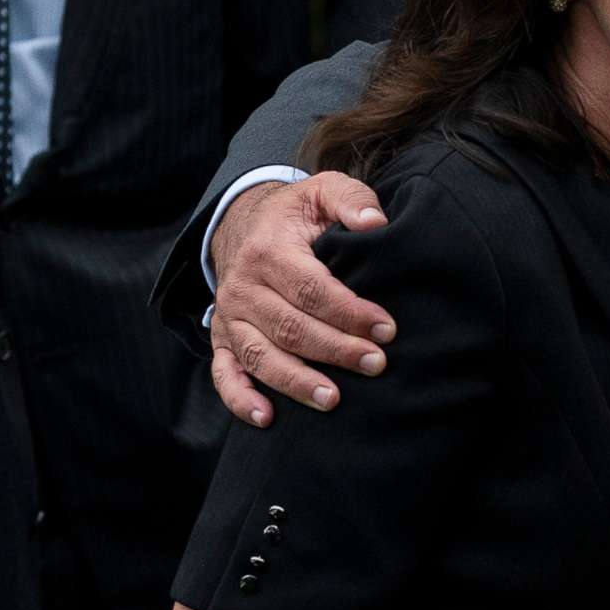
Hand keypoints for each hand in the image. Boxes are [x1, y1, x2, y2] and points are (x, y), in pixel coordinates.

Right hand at [209, 175, 399, 426]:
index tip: (386, 328)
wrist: (242, 224)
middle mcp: (243, 287)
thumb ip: (350, 199)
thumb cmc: (295, 214)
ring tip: (333, 400)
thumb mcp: (321, 191)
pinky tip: (267, 418)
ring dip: (296, 381)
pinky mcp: (222, 339)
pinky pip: (225, 374)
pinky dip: (241, 399)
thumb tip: (376, 223)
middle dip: (335, 349)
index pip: (312, 289)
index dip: (349, 311)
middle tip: (376, 363)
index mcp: (268, 251)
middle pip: (290, 327)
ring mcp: (229, 317)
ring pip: (261, 356)